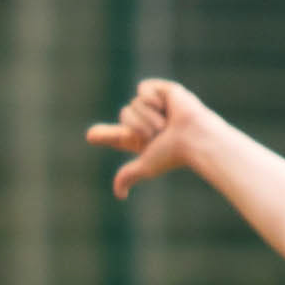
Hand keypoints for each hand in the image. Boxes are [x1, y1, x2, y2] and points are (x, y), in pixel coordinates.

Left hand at [86, 78, 211, 198]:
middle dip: (139, 126)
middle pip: (124, 116)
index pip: (120, 136)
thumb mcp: (146, 166)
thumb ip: (127, 176)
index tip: (90, 137)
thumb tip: (119, 195)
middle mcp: (148, 123)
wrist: (193, 137)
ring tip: (167, 123)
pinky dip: (152, 99)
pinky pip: (142, 89)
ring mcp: (155, 106)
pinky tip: (167, 106)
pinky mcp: (162, 90)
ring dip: (148, 117)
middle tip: (159, 133)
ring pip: (133, 103)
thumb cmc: (173, 154)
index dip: (105, 135)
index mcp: (143, 140)